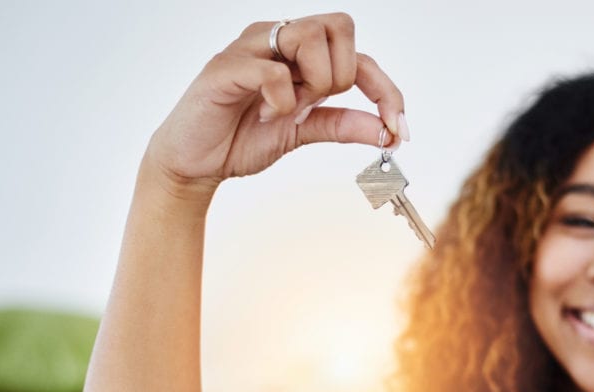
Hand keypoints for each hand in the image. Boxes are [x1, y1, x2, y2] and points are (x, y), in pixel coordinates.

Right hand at [143, 13, 405, 196]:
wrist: (194, 163)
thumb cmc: (241, 137)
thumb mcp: (303, 132)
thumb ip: (342, 125)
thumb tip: (386, 131)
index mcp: (299, 53)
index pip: (358, 54)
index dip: (386, 90)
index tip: (399, 130)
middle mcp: (278, 39)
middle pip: (340, 25)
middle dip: (343, 75)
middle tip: (317, 106)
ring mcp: (251, 49)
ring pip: (309, 35)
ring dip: (312, 82)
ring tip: (286, 109)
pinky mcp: (226, 67)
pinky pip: (272, 71)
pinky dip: (281, 100)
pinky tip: (265, 115)